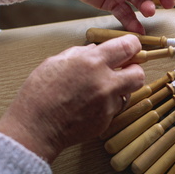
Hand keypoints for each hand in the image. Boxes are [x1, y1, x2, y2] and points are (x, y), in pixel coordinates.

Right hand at [0, 35, 144, 162]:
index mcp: (91, 62)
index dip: (132, 46)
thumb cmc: (40, 94)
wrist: (35, 128)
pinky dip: (108, 105)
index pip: (128, 47)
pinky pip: (115, 108)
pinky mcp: (107, 120)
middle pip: (139, 73)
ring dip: (119, 89)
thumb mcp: (55, 62)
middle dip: (133, 70)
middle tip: (122, 70)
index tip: (130, 47)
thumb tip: (95, 49)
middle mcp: (105, 82)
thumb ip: (80, 53)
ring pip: (129, 93)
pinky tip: (91, 105)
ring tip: (99, 90)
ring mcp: (108, 103)